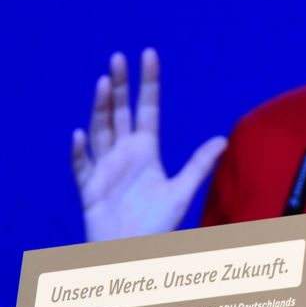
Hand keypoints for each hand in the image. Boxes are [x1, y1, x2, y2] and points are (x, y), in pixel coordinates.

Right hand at [71, 49, 226, 241]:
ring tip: (104, 83)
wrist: (136, 251)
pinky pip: (82, 167)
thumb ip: (199, 164)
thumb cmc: (159, 223)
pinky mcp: (90, 188)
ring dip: (100, 108)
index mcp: (146, 150)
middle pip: (119, 112)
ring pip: (100, 131)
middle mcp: (124, 153)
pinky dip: (80, 152)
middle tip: (118, 57)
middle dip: (119, 86)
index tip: (148, 55)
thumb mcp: (183, 190)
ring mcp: (105, 168)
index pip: (147, 109)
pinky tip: (80, 135)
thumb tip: (223, 139)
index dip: (148, 83)